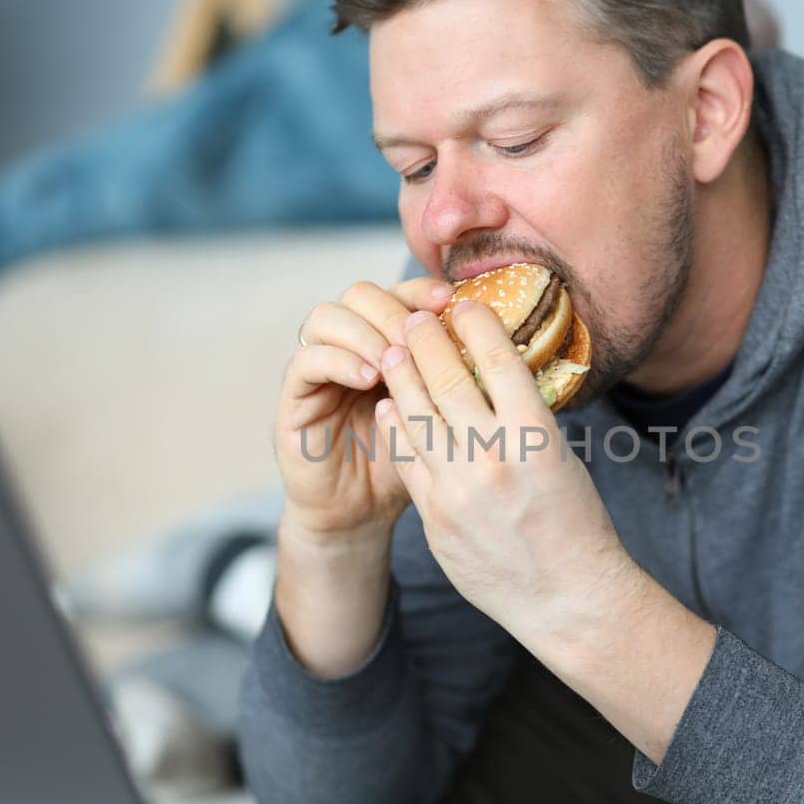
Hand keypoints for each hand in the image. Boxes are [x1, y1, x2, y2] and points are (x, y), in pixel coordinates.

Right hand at [275, 277, 454, 537]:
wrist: (361, 514)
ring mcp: (318, 368)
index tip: (449, 301)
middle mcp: (348, 347)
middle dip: (392, 309)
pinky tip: (370, 378)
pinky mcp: (294, 397)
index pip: (397, 293)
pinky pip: (306, 360)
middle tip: (418, 336)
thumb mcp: (442, 419)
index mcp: (384, 342)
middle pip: (360, 294)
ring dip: (365, 332)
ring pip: (326, 317)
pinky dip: (339, 361)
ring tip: (395, 358)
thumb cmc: (409, 467)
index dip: (420, 290)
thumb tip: (508, 347)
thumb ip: (458, 381)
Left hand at [373, 300, 637, 638]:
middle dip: (424, 340)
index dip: (475, 323)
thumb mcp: (560, 457)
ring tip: (391, 351)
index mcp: (536, 437)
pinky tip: (391, 406)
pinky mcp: (435, 516)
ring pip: (415, 414)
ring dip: (399, 375)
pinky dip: (396, 426)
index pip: (497, 359)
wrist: (568, 598)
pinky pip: (406, 458)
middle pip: (445, 378)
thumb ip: (523, 419)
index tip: (464, 305)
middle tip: (413, 318)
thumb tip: (491, 375)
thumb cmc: (575, 523)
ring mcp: (458, 488)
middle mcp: (493, 457)